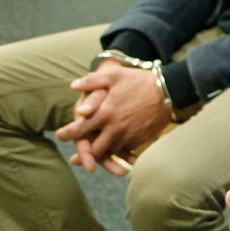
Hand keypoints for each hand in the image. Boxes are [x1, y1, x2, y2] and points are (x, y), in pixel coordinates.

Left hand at [56, 61, 171, 174]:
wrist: (169, 91)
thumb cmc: (140, 81)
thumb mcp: (114, 75)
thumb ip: (91, 81)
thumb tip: (73, 86)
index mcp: (104, 113)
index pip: (79, 129)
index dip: (67, 134)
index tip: (60, 135)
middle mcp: (115, 128)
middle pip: (94, 149)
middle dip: (84, 153)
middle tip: (76, 155)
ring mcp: (129, 136)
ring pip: (109, 153)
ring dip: (101, 155)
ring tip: (95, 154)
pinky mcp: (141, 140)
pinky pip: (125, 151)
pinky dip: (118, 152)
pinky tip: (115, 149)